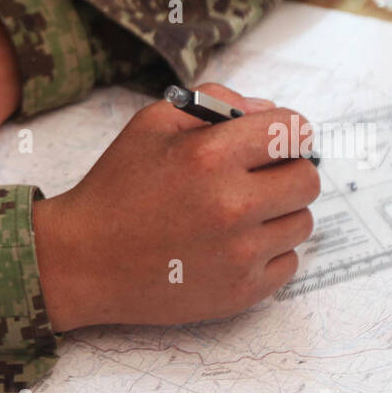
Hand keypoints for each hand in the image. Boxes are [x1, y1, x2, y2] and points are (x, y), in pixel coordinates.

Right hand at [33, 83, 318, 331]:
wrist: (84, 260)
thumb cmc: (117, 187)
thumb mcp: (152, 122)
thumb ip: (214, 101)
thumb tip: (267, 111)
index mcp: (210, 155)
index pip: (293, 131)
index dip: (287, 131)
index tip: (276, 140)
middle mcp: (232, 204)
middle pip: (307, 179)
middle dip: (287, 170)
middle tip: (257, 176)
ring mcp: (240, 253)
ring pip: (301, 222)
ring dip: (278, 213)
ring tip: (237, 213)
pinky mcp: (242, 291)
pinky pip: (289, 263)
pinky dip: (268, 251)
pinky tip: (232, 245)